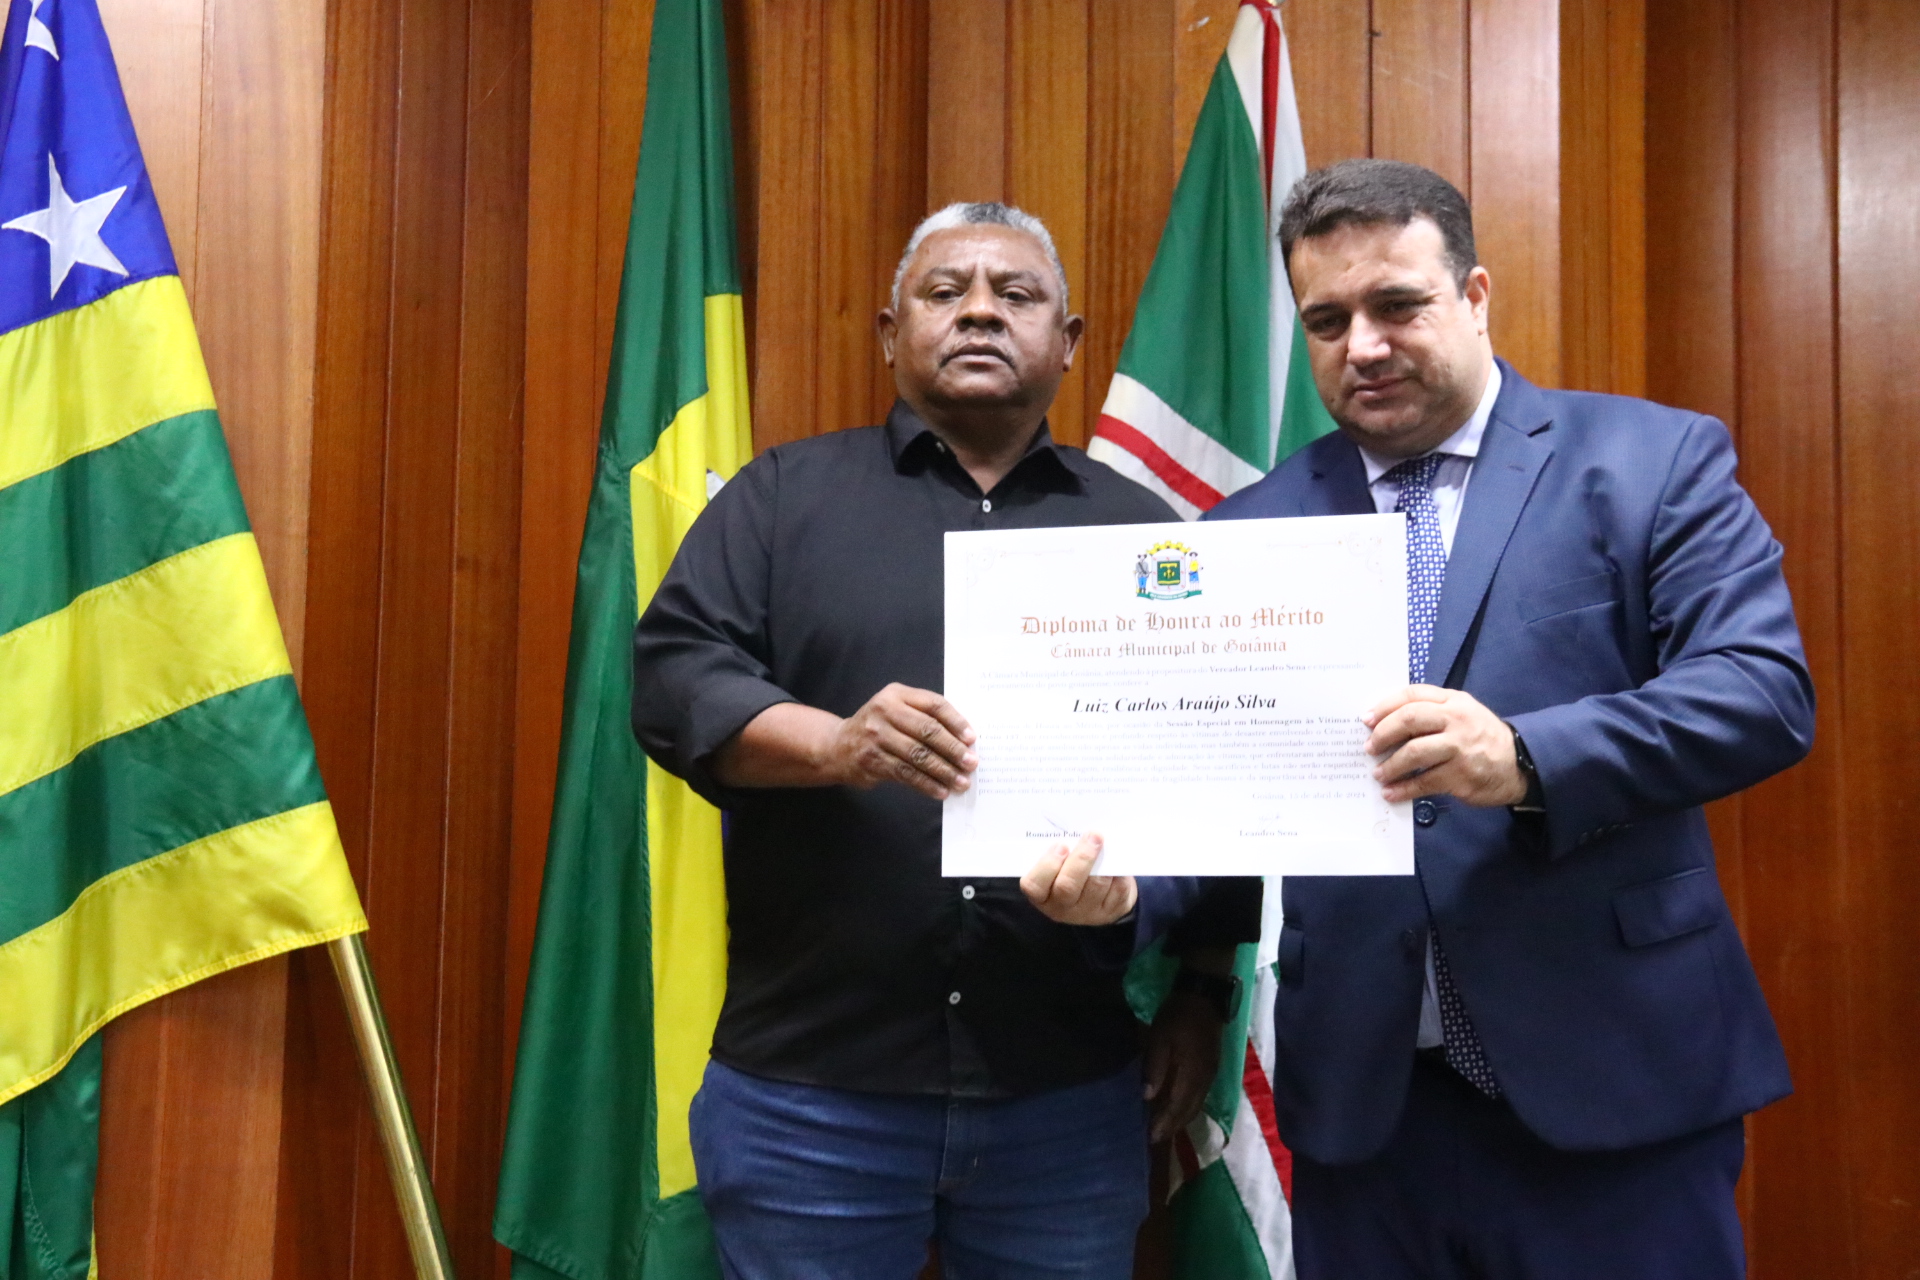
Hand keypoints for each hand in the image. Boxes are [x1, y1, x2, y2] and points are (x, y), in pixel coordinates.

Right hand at [827, 683, 977, 798]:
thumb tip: (963, 741)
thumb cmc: (879, 727)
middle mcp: (884, 712)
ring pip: (918, 756)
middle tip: (971, 763)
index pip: (933, 704)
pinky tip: (940, 790)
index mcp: (896, 695)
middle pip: (927, 731)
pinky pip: (906, 774)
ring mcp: (876, 736)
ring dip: (943, 771)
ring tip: (961, 782)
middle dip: (953, 750)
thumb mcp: (897, 709)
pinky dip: (926, 784)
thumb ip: (924, 716)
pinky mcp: (872, 760)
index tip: (972, 739)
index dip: (956, 722)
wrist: (838, 746)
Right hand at [1019, 834, 1137, 924]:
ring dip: (1103, 861)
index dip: (1047, 865)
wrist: (1098, 894)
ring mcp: (1087, 913)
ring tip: (1104, 842)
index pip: (1034, 885)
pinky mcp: (1111, 911)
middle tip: (1092, 836)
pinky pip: (1117, 889)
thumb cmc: (1070, 871)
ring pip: (1096, 886)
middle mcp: (1061, 907)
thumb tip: (1075, 828)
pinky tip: (1116, 858)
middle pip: (1067, 886)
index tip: (1061, 845)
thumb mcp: (1058, 865)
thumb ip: (1059, 852)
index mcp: (1041, 895)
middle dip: (1081, 858)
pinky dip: (1118, 871)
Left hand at [1144, 991, 1222, 1142]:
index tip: (1151, 1137)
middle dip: (1173, 1126)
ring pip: (1197, 1105)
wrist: (1204, 996)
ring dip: (1182, 1119)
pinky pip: (1201, 1096)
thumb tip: (1148, 1097)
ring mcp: (1211, 1073)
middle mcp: (1205, 1079)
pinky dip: (1189, 1107)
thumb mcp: (1160, 1037)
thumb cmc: (1178, 1016)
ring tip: (1166, 1128)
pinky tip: (1180, 1108)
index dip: (1164, 1123)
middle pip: (1189, 1110)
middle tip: (1156, 1138)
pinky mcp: (1212, 1067)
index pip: (1177, 1106)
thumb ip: (1155, 1068)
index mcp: (1192, 1073)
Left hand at [1363, 685, 1525, 806]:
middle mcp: (1456, 720)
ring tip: (1378, 774)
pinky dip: (1403, 789)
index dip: (1384, 706)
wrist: (1519, 763)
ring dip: (1390, 766)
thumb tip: (1384, 723)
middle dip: (1383, 734)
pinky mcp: (1461, 775)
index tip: (1365, 720)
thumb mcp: (1461, 713)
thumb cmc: (1480, 737)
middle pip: (1409, 719)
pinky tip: (1391, 793)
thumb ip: (1431, 712)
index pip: (1412, 695)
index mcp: (1453, 700)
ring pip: (1414, 753)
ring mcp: (1460, 748)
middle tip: (1369, 748)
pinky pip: (1425, 782)